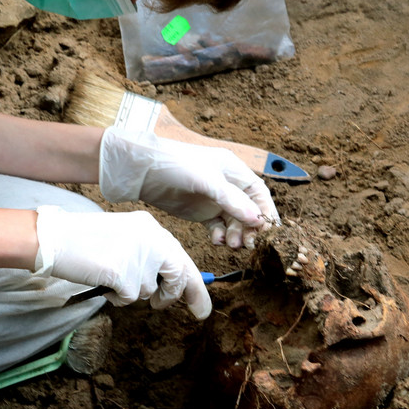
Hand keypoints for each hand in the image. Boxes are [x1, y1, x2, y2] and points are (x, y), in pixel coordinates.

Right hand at [33, 205, 211, 319]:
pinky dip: (116, 298)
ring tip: (109, 277)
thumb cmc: (82, 240)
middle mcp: (151, 239)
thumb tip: (167, 283)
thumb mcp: (123, 237)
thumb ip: (147, 254)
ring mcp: (140, 256)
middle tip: (184, 310)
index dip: (193, 283)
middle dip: (182, 296)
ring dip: (133, 293)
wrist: (53, 238)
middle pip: (179, 275)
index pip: (180, 257)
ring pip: (149, 291)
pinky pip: (129, 299)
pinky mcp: (125, 274)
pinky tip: (102, 282)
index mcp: (151, 228)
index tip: (201, 304)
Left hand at [98, 126, 278, 248]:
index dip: (266, 212)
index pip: (258, 193)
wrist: (141, 170)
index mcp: (233, 170)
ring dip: (235, 234)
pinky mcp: (199, 211)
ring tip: (230, 244)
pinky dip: (220, 235)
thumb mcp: (208, 181)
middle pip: (248, 210)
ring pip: (233, 221)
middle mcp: (226, 184)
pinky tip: (216, 241)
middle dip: (250, 228)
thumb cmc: (175, 164)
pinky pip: (217, 227)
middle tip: (247, 244)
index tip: (268, 231)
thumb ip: (233, 201)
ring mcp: (212, 199)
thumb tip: (258, 220)